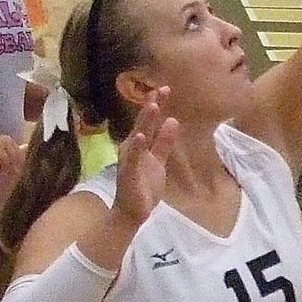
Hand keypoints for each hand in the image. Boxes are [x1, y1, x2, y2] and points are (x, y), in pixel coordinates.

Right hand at [112, 87, 178, 227]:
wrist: (131, 212)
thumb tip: (172, 120)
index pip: (150, 121)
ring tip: (153, 105)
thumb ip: (164, 141)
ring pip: (138, 136)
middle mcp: (132, 148)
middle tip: (161, 89)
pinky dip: (136, 147)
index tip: (165, 89)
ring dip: (145, 121)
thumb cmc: (144, 185)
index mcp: (140, 144)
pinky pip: (133, 159)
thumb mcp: (158, 160)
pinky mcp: (129, 173)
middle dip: (152, 106)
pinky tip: (139, 136)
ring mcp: (129, 159)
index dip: (156, 105)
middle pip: (144, 124)